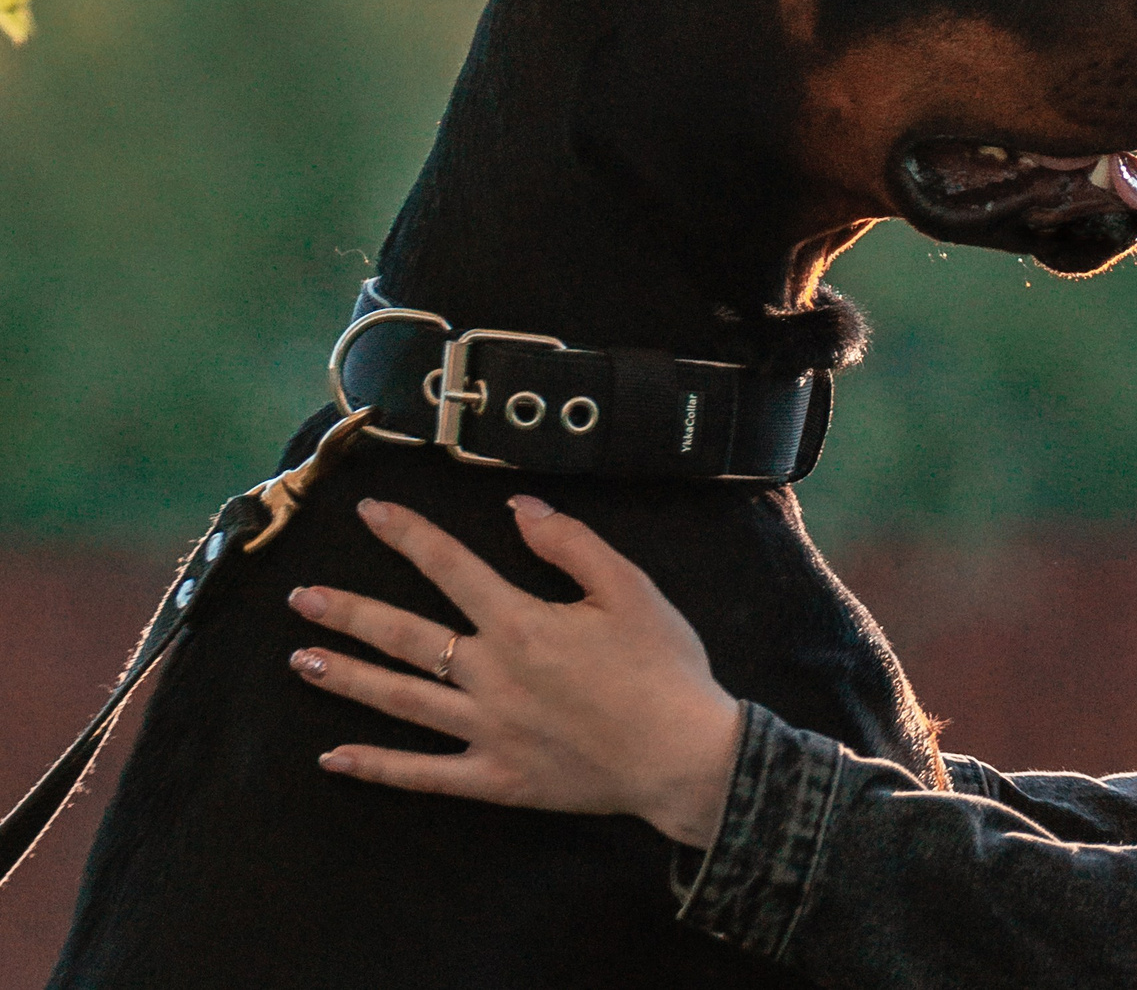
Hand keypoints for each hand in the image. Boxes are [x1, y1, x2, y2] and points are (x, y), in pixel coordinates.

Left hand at [286, 496, 743, 847]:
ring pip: (401, 700)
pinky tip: (334, 758)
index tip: (370, 511)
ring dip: (348, 678)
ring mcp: (486, 731)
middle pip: (405, 636)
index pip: (449, 566)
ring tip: (302, 660)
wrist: (682, 756)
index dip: (407, 534)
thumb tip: (519, 509)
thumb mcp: (630, 589)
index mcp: (521, 623)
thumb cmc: (663, 668)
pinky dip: (376, 767)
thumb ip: (571, 545)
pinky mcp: (495, 777)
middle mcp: (490, 675)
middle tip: (302, 598)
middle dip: (349, 613)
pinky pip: (423, 774)